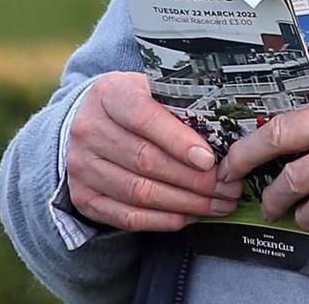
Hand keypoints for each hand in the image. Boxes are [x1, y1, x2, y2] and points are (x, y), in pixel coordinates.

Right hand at [66, 71, 243, 231]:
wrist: (90, 119)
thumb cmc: (135, 102)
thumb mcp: (152, 88)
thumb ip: (179, 105)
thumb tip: (222, 134)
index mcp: (109, 95)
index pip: (144, 117)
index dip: (178, 141)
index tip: (209, 159)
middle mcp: (88, 131)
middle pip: (146, 161)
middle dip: (194, 179)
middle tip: (227, 187)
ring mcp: (81, 167)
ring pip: (139, 192)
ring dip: (184, 203)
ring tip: (217, 204)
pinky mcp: (83, 196)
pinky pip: (127, 216)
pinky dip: (163, 220)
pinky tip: (189, 216)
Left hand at [219, 67, 308, 230]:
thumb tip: (300, 104)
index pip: (291, 98)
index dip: (261, 119)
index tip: (245, 132)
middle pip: (276, 136)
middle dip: (244, 156)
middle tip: (230, 170)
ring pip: (291, 180)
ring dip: (275, 197)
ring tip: (271, 204)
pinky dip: (307, 214)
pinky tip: (304, 215)